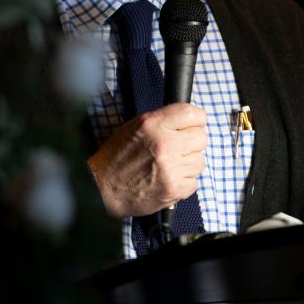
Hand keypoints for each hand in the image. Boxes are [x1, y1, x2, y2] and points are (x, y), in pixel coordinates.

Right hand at [87, 103, 206, 217]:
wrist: (103, 189)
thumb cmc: (117, 157)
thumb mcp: (135, 127)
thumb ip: (163, 121)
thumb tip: (189, 120)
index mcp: (153, 124)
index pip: (192, 113)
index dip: (196, 120)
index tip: (193, 125)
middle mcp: (164, 144)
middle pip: (201, 138)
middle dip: (192, 143)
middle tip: (178, 149)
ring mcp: (171, 168)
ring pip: (199, 161)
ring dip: (188, 164)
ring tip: (170, 166)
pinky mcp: (174, 189)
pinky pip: (194, 182)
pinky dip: (184, 183)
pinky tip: (168, 180)